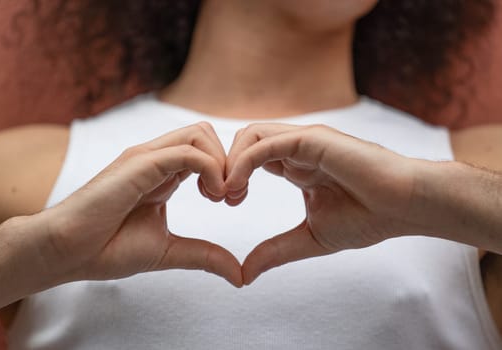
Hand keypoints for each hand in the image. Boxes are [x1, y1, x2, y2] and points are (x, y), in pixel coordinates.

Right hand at [41, 123, 241, 286]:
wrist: (67, 252)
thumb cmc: (109, 249)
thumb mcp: (169, 251)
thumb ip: (205, 256)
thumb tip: (239, 276)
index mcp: (163, 174)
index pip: (205, 150)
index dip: (227, 170)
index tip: (232, 201)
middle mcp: (156, 159)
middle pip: (205, 133)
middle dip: (229, 160)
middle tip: (230, 196)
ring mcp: (146, 158)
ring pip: (199, 134)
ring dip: (221, 162)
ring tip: (220, 196)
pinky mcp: (139, 164)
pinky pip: (187, 152)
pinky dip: (210, 168)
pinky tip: (212, 195)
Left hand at [226, 123, 417, 284]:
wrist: (405, 206)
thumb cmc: (368, 218)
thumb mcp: (310, 238)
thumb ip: (276, 250)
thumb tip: (245, 273)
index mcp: (295, 165)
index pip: (250, 157)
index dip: (231, 176)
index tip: (224, 202)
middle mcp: (296, 148)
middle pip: (244, 141)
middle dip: (223, 165)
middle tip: (217, 197)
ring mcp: (305, 140)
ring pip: (251, 134)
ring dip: (230, 161)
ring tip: (227, 193)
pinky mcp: (314, 138)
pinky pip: (267, 142)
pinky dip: (245, 161)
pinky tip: (237, 187)